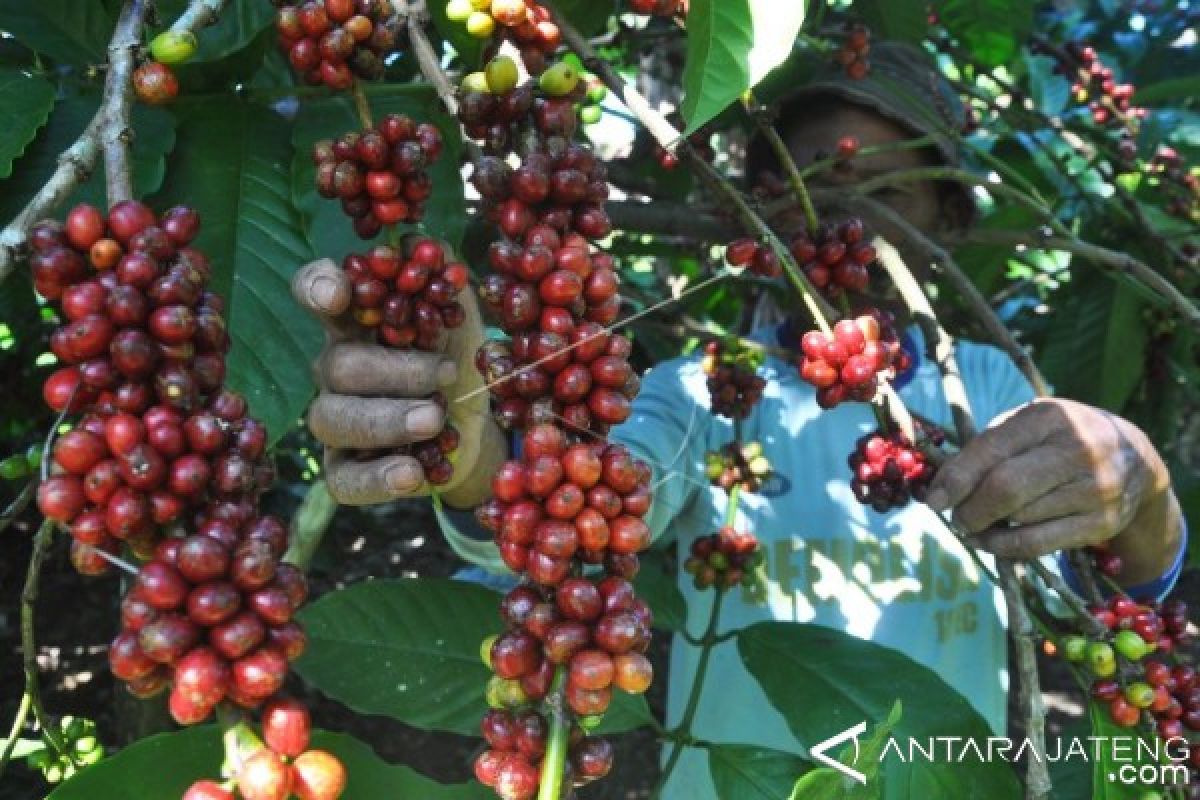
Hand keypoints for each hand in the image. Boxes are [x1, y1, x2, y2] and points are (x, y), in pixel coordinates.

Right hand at [291, 253, 504, 507]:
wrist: (479, 423)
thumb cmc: (459, 354)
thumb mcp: (461, 309)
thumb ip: (443, 275)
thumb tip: (431, 251)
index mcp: (357, 318)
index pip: (315, 290)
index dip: (317, 288)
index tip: (339, 293)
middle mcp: (336, 366)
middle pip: (338, 364)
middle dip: (394, 370)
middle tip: (445, 374)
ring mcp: (337, 419)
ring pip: (333, 419)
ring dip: (385, 420)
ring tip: (433, 419)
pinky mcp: (347, 469)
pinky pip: (343, 480)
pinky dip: (376, 479)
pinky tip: (411, 473)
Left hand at [926, 398, 1181, 582]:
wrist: (1135, 460)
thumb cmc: (1060, 440)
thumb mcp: (1028, 427)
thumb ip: (986, 448)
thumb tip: (938, 486)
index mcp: (1050, 417)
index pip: (991, 450)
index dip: (956, 478)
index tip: (933, 499)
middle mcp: (1078, 449)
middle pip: (1006, 488)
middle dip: (969, 508)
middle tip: (955, 517)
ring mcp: (1095, 488)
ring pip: (1020, 518)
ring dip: (985, 528)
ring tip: (973, 524)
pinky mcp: (1102, 523)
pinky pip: (1038, 544)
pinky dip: (1004, 548)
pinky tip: (990, 542)